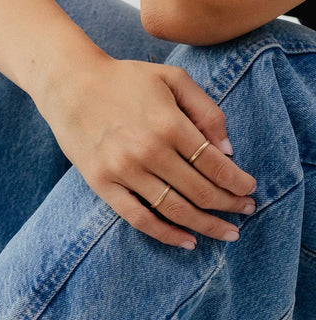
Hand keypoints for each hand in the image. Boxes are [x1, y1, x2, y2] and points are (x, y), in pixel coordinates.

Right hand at [38, 57, 256, 249]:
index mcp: (169, 123)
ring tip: (227, 233)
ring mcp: (123, 170)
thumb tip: (227, 150)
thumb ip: (206, 110)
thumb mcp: (172, 78)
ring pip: (175, 209)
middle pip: (200, 191)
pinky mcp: (102, 184)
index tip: (250, 189)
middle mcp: (149, 151)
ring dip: (207, 225)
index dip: (238, 181)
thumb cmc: (124, 78)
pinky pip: (138, 218)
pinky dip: (166, 234)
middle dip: (230, 205)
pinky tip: (187, 241)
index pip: (215, 165)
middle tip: (246, 210)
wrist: (69, 83)